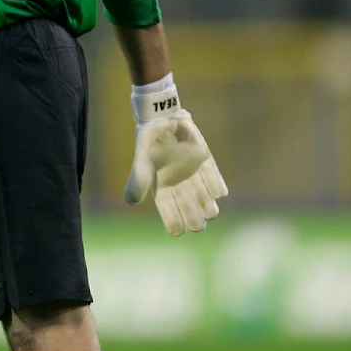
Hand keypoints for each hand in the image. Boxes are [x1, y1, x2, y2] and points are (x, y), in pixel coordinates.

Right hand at [125, 86, 227, 234]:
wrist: (162, 118)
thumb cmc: (149, 142)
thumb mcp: (142, 161)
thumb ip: (138, 180)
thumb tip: (132, 203)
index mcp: (162, 188)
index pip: (169, 212)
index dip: (174, 223)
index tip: (178, 232)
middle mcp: (180, 185)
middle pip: (190, 209)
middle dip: (194, 219)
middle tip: (197, 226)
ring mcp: (193, 174)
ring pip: (203, 197)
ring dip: (207, 206)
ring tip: (210, 212)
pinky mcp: (204, 161)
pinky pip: (214, 177)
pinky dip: (216, 185)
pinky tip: (218, 193)